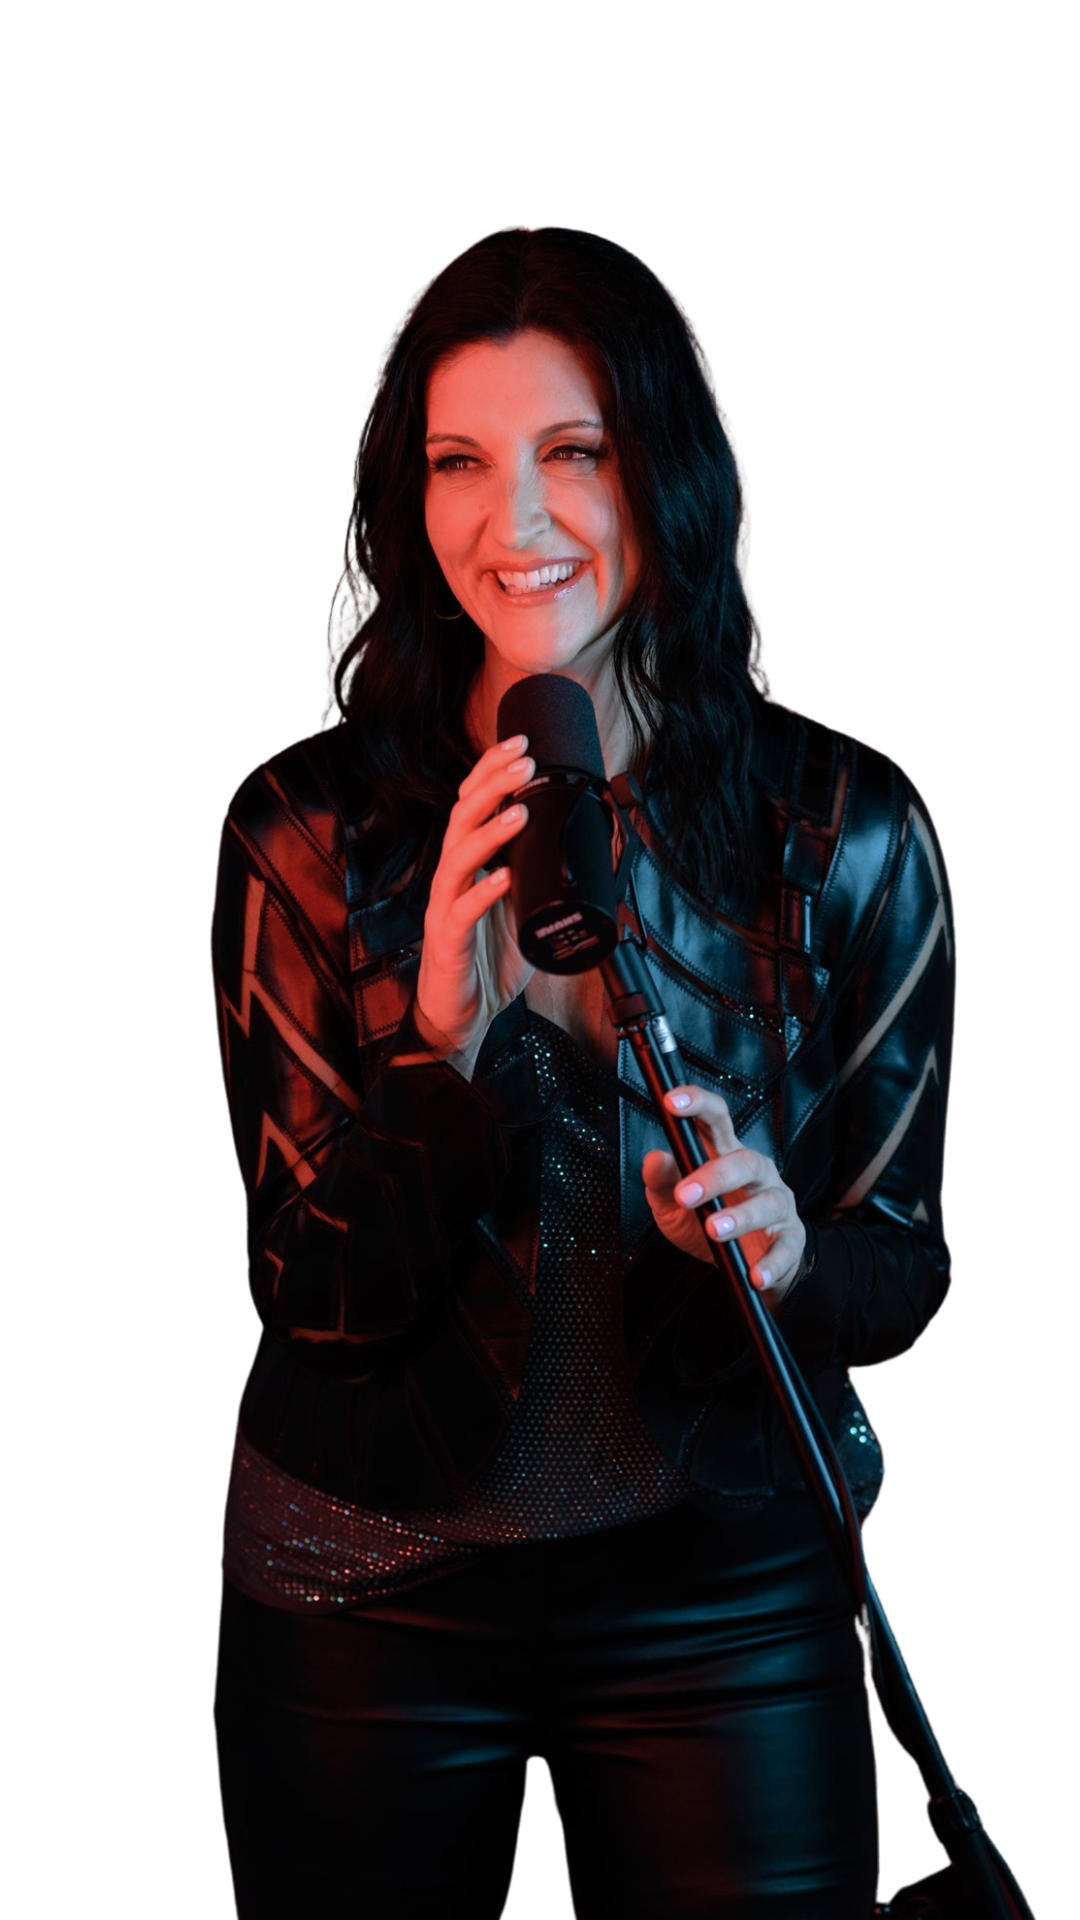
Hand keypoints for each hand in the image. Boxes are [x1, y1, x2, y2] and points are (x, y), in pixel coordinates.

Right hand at [413, 734, 536, 1061]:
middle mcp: (453, 876)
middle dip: (492, 783)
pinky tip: (502, 877)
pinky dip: (483, 892)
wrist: (464, 1010)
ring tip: (520, 808)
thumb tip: (598, 844)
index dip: (492, 769)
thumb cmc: (491, 956)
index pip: (474, 803)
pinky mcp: (447, 938)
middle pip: (462, 815)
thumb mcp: (527, 906)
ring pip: (458, 855)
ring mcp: (446, 905)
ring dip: (490, 829)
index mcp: (470, 862)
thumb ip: (547, 875)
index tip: (521, 742)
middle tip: (522, 759)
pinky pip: (462, 910)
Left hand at [641, 1084, 806, 1310]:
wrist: (742, 1264)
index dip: (697, 1104)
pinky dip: (772, 1261)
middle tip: (687, 1195)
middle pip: (744, 1161)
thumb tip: (655, 1158)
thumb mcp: (672, 1203)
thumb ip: (661, 1181)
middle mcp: (756, 1172)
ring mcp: (777, 1203)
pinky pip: (787, 1247)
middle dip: (715, 1175)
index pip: (715, 1119)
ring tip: (716, 1231)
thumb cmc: (704, 1223)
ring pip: (768, 1202)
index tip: (672, 1102)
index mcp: (724, 1154)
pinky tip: (755, 1273)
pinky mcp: (791, 1238)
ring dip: (741, 1216)